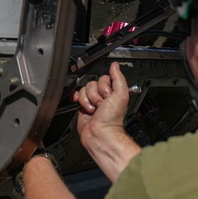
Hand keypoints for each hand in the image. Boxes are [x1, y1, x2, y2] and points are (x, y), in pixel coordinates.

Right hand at [73, 62, 140, 181]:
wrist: (100, 133)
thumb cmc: (112, 119)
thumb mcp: (121, 95)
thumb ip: (118, 78)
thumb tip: (115, 65)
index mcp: (114, 92)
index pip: (104, 78)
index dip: (104, 87)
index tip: (107, 96)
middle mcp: (103, 96)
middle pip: (92, 83)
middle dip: (95, 95)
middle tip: (101, 105)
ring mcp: (92, 101)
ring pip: (84, 89)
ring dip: (88, 100)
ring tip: (94, 110)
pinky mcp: (83, 106)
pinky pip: (76, 95)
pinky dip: (77, 99)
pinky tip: (83, 106)